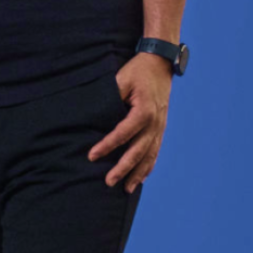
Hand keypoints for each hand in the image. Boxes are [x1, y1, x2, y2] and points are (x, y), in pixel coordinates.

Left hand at [88, 53, 172, 192]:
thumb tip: (95, 114)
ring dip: (137, 173)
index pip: (123, 133)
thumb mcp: (121, 79)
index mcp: (144, 110)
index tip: (92, 156)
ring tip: (125, 189)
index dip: (107, 146)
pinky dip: (148, 166)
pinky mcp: (160, 128)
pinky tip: (140, 178)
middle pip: (138, 150)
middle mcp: (155, 122)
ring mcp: (160, 127)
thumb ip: (111, 97)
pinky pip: (155, 151)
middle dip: (123, 168)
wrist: (160, 64)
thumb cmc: (137, 71)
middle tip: (108, 182)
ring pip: (149, 155)